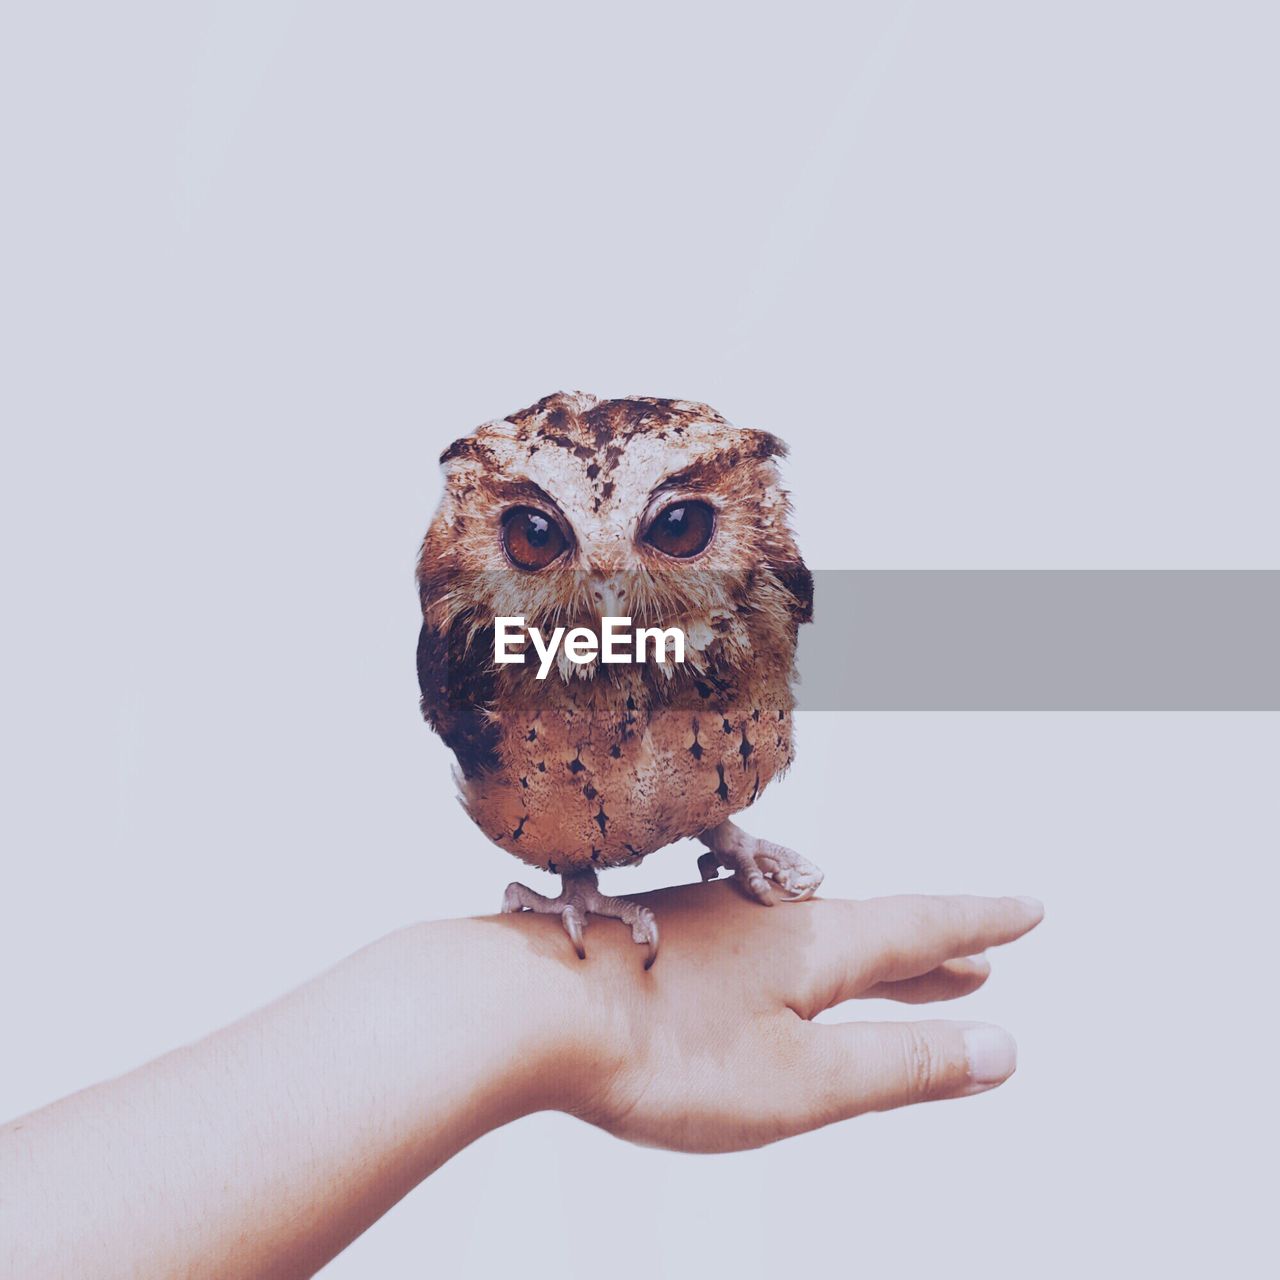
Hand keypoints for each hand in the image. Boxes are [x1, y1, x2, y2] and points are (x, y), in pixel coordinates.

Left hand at [505, 880, 1043, 1152]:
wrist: (529, 1007)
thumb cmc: (667, 1052)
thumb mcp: (803, 1080)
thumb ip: (901, 1067)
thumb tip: (1001, 1052)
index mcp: (814, 947)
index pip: (920, 927)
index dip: (978, 924)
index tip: (1027, 910)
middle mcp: (767, 922)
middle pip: (869, 933)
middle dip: (930, 953)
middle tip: (978, 963)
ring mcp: (711, 927)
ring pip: (809, 942)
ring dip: (865, 961)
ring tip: (900, 976)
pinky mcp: (664, 945)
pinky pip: (758, 950)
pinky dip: (798, 967)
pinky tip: (772, 981)